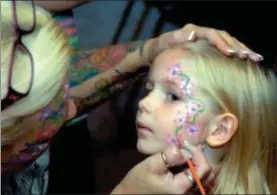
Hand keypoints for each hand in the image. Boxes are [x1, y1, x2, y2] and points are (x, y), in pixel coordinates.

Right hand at [111, 144, 210, 193]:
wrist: (131, 194)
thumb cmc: (139, 180)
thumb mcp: (152, 164)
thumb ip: (169, 155)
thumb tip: (185, 148)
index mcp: (182, 187)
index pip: (203, 169)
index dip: (198, 154)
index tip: (187, 144)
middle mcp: (188, 193)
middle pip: (206, 173)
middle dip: (198, 157)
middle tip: (187, 146)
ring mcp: (186, 193)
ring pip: (202, 175)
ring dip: (196, 161)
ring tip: (185, 152)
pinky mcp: (182, 190)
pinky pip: (195, 178)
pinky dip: (193, 167)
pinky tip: (183, 160)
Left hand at [144, 23, 262, 63]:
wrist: (156, 51)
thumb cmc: (160, 48)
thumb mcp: (165, 42)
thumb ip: (177, 37)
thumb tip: (193, 34)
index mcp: (194, 31)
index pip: (212, 34)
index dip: (223, 43)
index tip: (231, 53)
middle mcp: (202, 33)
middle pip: (224, 37)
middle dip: (238, 46)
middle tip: (249, 56)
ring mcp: (205, 40)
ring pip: (228, 42)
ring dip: (241, 49)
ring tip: (254, 58)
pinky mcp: (207, 48)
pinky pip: (224, 48)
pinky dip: (236, 53)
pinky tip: (246, 60)